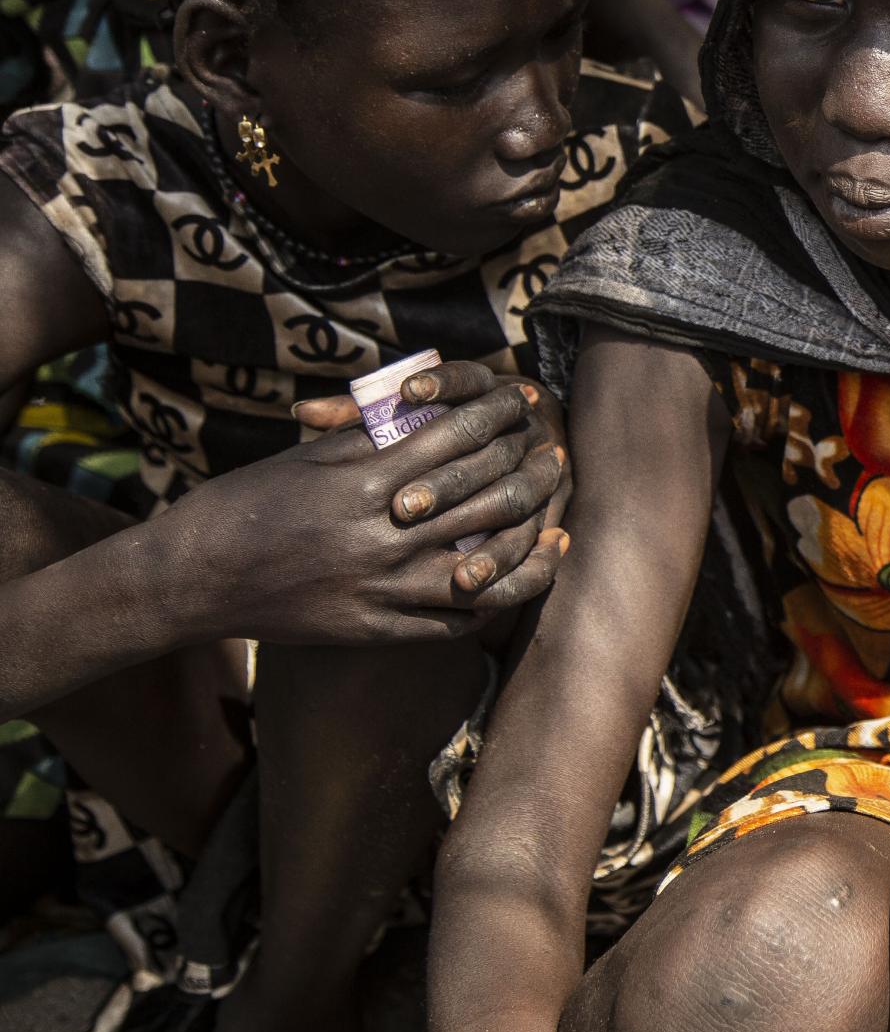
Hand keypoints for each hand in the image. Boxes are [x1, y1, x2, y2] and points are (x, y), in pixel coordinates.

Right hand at [156, 363, 570, 645]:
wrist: (192, 578)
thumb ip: (372, 436)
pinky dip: (494, 597)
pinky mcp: (378, 629)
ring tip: (556, 522)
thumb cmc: (246, 504)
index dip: (498, 415)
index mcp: (366, 481)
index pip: (458, 438)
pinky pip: (458, 619)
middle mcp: (384, 535)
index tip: (523, 402)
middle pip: (486, 496)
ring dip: (530, 540)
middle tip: (554, 457)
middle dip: (530, 471)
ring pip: (489, 565)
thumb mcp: (310, 457)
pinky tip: (516, 578)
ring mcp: (384, 588)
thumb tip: (428, 404)